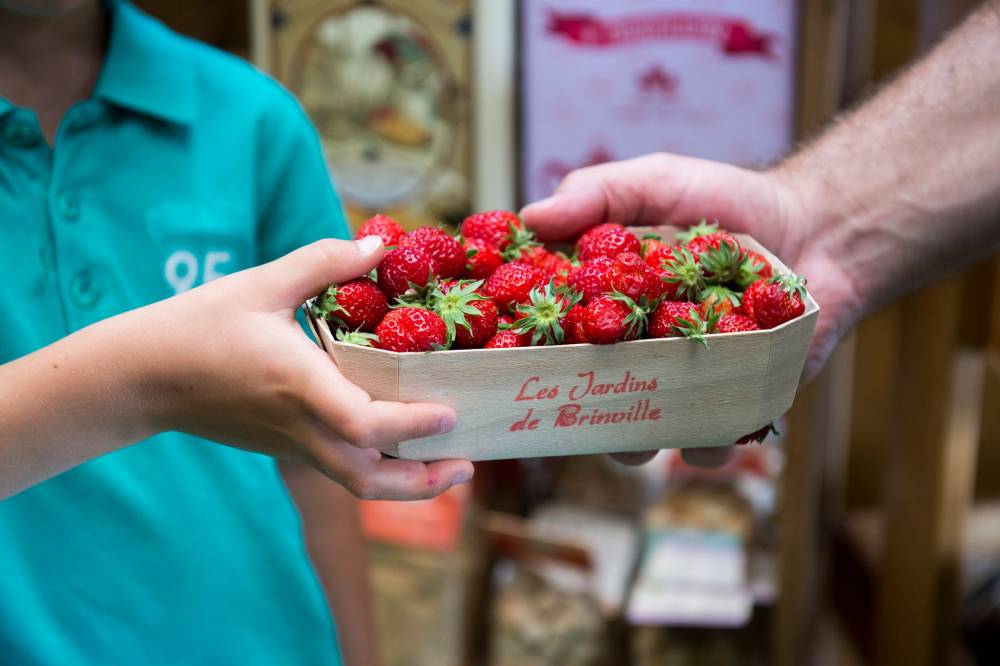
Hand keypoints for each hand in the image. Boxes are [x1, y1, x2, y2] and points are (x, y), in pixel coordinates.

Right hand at [140, 236, 473, 499]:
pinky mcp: (284, 447)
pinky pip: (340, 470)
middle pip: (368, 479)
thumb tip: (381, 244)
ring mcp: (291, 444)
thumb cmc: (200, 324)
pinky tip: (403, 448)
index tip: (449, 415)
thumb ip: (325, 261)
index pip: (361, 424)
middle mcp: (300, 426)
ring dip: (406, 487)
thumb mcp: (263, 282)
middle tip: (467, 464)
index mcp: (298, 384)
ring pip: (356, 485)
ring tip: (448, 469)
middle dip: (423, 482)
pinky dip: (379, 471)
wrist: (143, 376)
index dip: (409, 426)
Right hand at [521, 153, 863, 465]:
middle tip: (570, 411)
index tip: (503, 355)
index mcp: (604, 306)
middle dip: (574, 414)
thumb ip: (597, 194)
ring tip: (642, 436)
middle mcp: (635, 353)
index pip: (552, 335)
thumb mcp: (655, 183)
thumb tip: (529, 217)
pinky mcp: (732, 404)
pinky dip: (707, 444)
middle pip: (587, 397)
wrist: (817, 229)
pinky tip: (713, 427)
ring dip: (635, 443)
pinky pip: (711, 441)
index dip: (525, 349)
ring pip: (643, 435)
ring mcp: (681, 383)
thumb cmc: (726, 204)